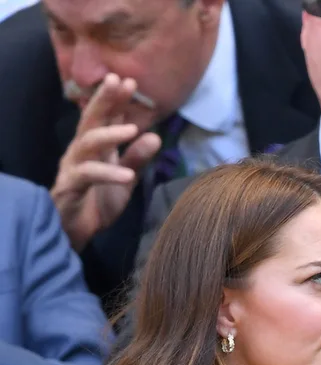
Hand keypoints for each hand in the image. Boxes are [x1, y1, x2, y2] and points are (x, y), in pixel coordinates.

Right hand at [50, 73, 161, 250]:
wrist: (75, 233)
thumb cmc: (97, 203)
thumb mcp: (125, 180)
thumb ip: (137, 159)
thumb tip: (155, 135)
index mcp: (96, 148)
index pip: (105, 117)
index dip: (116, 99)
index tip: (130, 80)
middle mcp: (81, 152)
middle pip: (91, 120)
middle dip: (106, 100)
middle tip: (121, 82)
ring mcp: (73, 167)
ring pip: (87, 143)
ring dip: (110, 134)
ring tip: (132, 129)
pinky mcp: (70, 187)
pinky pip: (88, 176)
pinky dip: (109, 173)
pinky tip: (127, 175)